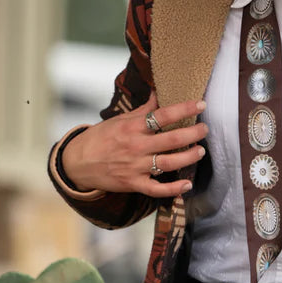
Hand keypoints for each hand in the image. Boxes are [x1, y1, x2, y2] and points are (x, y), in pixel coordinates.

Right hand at [61, 92, 207, 197]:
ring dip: (188, 157)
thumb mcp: (120, 119)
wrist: (77, 163)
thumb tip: (160, 92)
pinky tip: (187, 185)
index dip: (184, 109)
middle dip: (193, 134)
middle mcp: (136, 146)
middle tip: (205, 129)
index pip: (163, 115)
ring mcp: (135, 167)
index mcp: (133, 127)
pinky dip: (173, 190)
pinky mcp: (133, 184)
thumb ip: (143, 109)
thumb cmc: (101, 137)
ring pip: (168, 163)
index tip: (201, 104)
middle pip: (171, 140)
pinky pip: (156, 189)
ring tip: (200, 151)